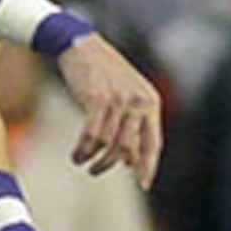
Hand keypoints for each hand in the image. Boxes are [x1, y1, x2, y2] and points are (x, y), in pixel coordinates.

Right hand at [56, 33, 162, 188]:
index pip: (153, 143)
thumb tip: (129, 161)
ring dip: (92, 158)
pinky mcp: (97, 98)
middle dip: (109, 164)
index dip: (149, 166)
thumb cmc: (103, 73)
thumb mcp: (127, 95)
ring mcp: (118, 100)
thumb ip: (132, 124)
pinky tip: (76, 154)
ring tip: (81, 160)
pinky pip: (91, 135)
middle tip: (95, 171)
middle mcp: (138, 101)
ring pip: (107, 144)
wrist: (80, 45)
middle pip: (127, 148)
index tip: (143, 185)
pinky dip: (82, 149)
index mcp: (150, 102)